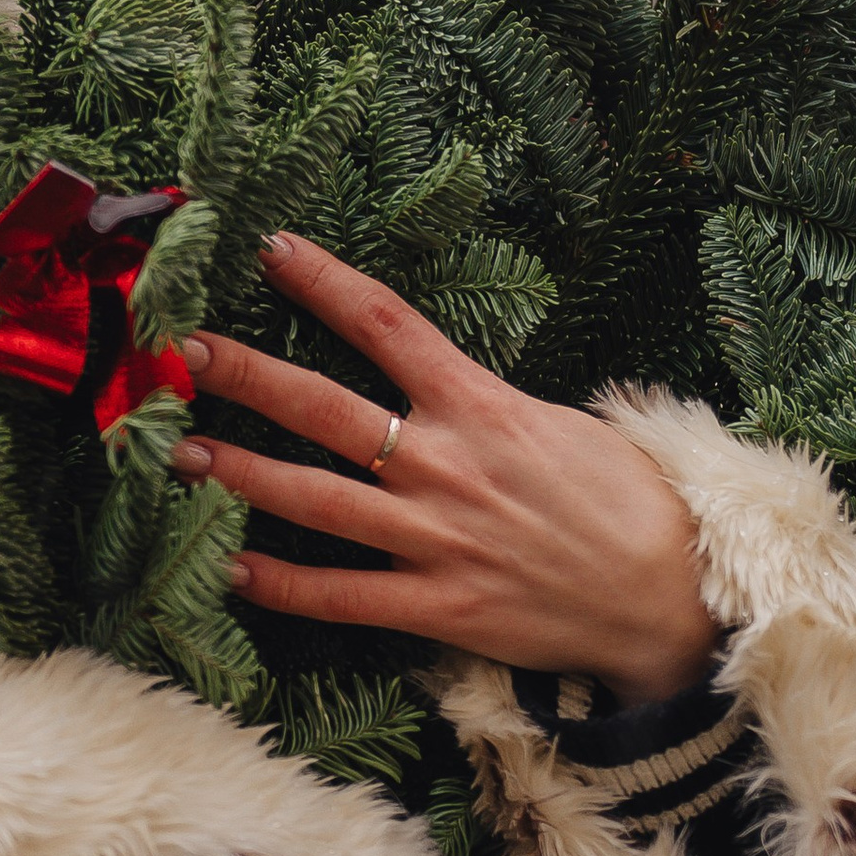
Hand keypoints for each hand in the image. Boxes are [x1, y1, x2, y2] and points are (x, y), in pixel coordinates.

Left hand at [171, 232, 715, 706]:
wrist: (671, 598)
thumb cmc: (630, 502)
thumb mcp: (565, 423)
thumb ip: (491, 403)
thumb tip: (442, 382)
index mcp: (480, 407)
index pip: (386, 322)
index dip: (324, 280)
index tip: (271, 249)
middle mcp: (444, 466)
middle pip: (323, 407)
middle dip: (247, 375)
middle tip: (186, 351)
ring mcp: (434, 539)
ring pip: (314, 500)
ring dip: (241, 474)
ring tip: (183, 453)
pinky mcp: (437, 607)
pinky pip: (341, 597)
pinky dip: (282, 586)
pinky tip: (232, 569)